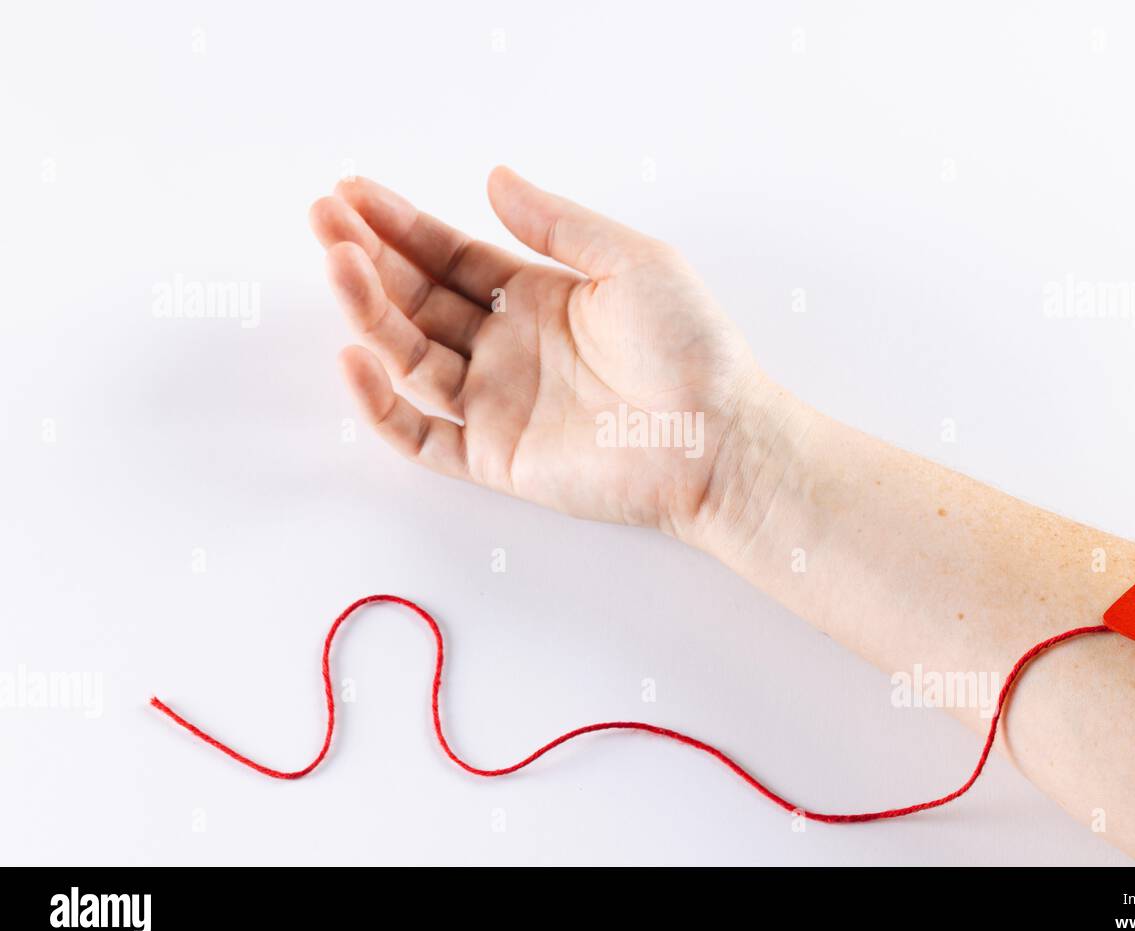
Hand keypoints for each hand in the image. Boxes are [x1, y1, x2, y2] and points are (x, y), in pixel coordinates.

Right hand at [309, 168, 762, 537]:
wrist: (717, 436)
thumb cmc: (691, 348)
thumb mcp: (630, 261)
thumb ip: (557, 224)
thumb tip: (495, 178)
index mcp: (536, 297)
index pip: (450, 257)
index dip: (401, 225)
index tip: (353, 193)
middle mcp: (507, 347)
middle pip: (419, 300)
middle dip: (369, 258)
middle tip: (325, 219)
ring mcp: (497, 403)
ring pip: (410, 357)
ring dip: (370, 313)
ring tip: (339, 265)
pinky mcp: (494, 456)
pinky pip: (422, 434)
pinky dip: (382, 404)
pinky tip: (357, 358)